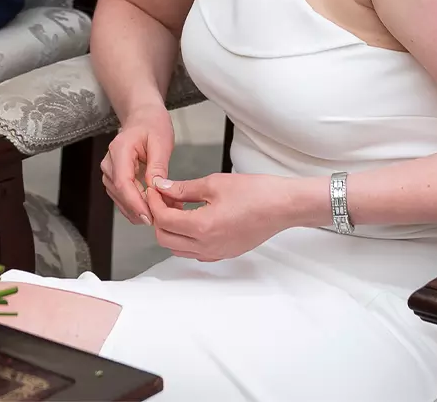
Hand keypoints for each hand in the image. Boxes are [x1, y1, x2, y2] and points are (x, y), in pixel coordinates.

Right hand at [100, 103, 173, 225]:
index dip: (135, 202)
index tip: (150, 216)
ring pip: (119, 198)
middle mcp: (109, 162)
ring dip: (138, 210)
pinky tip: (152, 209)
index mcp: (120, 150)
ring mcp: (109, 170)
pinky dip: (136, 205)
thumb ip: (158, 166)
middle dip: (140, 209)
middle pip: (119, 193)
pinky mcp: (114, 177)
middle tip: (164, 218)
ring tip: (162, 214)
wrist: (143, 116)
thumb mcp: (161, 142)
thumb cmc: (153, 125)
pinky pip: (122, 196)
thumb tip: (156, 190)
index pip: (122, 182)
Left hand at [145, 172, 299, 260]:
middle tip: (163, 198)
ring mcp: (216, 253)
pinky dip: (186, 239)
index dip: (154, 203)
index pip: (163, 221)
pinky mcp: (225, 253)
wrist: (282, 206)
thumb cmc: (254, 193)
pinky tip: (192, 218)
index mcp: (202, 228)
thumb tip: (163, 188)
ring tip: (177, 207)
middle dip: (159, 217)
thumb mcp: (213, 183)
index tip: (154, 189)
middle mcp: (207, 247)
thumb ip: (183, 188)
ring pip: (178, 249)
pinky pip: (195, 253)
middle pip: (165, 239)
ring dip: (171, 229)